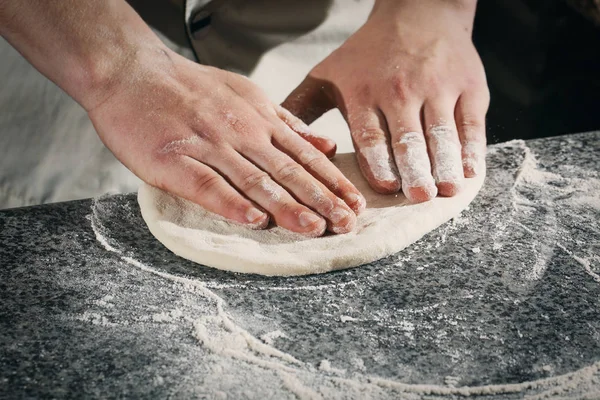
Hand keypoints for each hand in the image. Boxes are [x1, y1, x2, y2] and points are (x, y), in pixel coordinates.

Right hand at [88, 48, 365, 235]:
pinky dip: (231, 204)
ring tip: (313, 228)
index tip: (355, 204)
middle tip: (346, 224)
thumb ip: (287, 122)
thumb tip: (326, 145)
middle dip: (321, 199)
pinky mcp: (174, 159)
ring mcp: (208, 145)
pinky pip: (206, 185)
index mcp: (259, 119)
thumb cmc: (189, 87)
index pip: (304, 155)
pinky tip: (253, 221)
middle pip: (287, 171)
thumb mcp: (247, 95)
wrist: (132, 71)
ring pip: (254, 180)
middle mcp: (240, 132)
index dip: (332, 182)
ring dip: (286, 206)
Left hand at [282, 0, 488, 201]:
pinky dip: (472, 148)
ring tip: (447, 189)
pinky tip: (470, 171)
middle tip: (419, 195)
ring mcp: (438, 87)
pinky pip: (471, 122)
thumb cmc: (367, 54)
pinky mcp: (468, 87)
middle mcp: (401, 90)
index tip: (384, 185)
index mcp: (363, 92)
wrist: (419, 13)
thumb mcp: (327, 75)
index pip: (370, 132)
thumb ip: (301, 109)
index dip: (378, 159)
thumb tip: (274, 143)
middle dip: (415, 168)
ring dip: (446, 163)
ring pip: (442, 132)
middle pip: (408, 136)